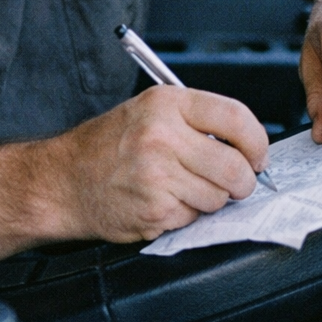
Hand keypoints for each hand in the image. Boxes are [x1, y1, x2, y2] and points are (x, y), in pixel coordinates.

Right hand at [41, 85, 269, 241]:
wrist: (62, 181)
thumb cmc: (108, 147)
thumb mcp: (149, 113)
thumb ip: (196, 122)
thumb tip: (246, 146)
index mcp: (167, 104)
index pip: (236, 118)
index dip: (257, 142)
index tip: (258, 156)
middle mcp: (162, 136)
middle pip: (235, 166)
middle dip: (243, 182)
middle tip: (236, 184)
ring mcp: (157, 175)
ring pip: (218, 197)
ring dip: (210, 200)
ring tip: (182, 189)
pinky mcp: (154, 209)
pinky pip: (194, 217)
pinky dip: (186, 215)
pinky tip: (162, 202)